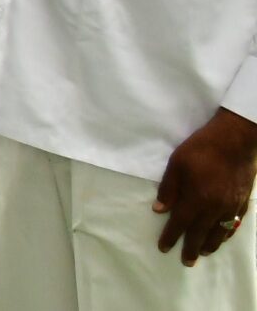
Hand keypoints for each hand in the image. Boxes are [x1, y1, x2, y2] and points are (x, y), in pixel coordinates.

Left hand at [155, 108, 256, 265]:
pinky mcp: (243, 201)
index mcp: (196, 200)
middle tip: (186, 261)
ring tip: (203, 252)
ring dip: (210, 244)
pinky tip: (223, 236)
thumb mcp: (176, 164)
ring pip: (220, 232)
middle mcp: (215, 208)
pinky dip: (227, 233)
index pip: (180, 224)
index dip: (171, 236)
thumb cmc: (201, 149)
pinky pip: (235, 224)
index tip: (164, 248)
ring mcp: (231, 206)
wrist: (236, 140)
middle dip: (191, 248)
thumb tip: (159, 210)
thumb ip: (168, 189)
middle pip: (201, 234)